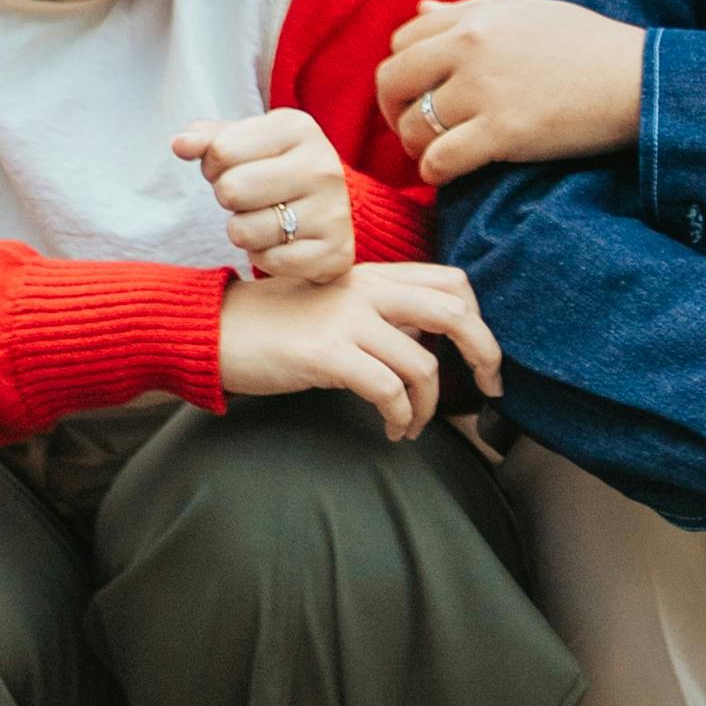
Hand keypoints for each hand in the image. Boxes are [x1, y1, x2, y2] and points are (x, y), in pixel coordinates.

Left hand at [174, 104, 355, 289]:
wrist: (327, 210)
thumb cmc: (273, 169)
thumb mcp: (243, 142)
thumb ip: (208, 138)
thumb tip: (180, 144)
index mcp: (298, 127)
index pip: (220, 151)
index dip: (214, 165)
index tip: (236, 169)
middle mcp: (322, 166)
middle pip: (231, 190)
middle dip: (229, 198)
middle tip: (250, 197)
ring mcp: (333, 211)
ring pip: (244, 231)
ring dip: (244, 231)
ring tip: (265, 219)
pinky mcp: (335, 253)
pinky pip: (268, 262)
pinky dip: (265, 257)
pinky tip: (283, 243)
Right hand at [217, 255, 503, 441]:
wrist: (215, 329)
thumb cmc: (274, 324)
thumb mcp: (335, 305)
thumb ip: (381, 313)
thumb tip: (426, 343)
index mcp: (373, 275)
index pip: (452, 281)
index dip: (481, 318)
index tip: (483, 357)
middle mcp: (366, 290)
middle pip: (455, 313)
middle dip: (485, 354)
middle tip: (490, 388)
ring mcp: (346, 320)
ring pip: (423, 365)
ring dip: (431, 406)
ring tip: (415, 425)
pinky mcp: (326, 354)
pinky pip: (388, 391)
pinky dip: (401, 418)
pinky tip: (393, 430)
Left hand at [376, 0, 646, 186]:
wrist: (638, 79)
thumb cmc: (587, 45)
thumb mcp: (524, 12)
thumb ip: (468, 11)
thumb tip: (421, 9)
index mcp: (475, 15)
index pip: (402, 40)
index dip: (403, 72)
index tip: (417, 93)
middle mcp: (470, 47)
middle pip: (393, 80)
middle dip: (394, 111)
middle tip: (412, 130)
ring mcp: (484, 90)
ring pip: (412, 125)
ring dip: (415, 147)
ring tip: (435, 154)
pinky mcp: (502, 133)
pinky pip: (439, 160)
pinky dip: (435, 173)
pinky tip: (448, 174)